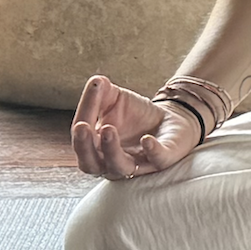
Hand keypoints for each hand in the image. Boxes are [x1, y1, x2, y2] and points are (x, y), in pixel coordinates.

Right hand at [71, 74, 202, 179]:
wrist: (169, 119)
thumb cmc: (136, 113)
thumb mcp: (115, 98)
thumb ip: (101, 91)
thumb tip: (95, 82)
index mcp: (95, 149)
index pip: (82, 138)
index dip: (83, 117)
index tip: (90, 92)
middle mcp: (111, 162)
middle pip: (90, 164)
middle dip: (84, 147)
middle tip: (81, 128)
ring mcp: (137, 163)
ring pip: (119, 167)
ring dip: (111, 151)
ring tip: (108, 129)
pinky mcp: (162, 159)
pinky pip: (156, 160)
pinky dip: (151, 151)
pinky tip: (146, 139)